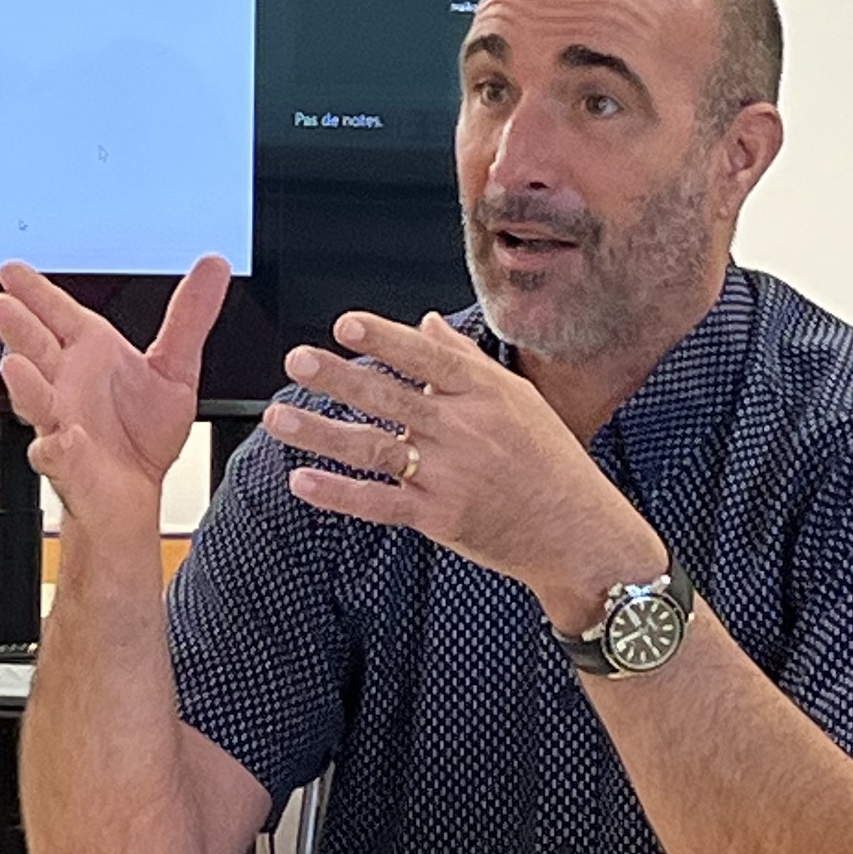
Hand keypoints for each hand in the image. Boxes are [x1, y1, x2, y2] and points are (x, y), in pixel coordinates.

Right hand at [0, 258, 226, 524]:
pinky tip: (63, 439)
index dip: (36, 292)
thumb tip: (213, 266)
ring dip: (25, 384)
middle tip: (2, 303)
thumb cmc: (142, 432)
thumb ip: (190, 315)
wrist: (136, 494)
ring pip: (36, 399)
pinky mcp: (69, 464)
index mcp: (89, 353)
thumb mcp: (175, 365)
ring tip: (15, 365)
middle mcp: (67, 383)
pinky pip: (59, 454)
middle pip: (37, 349)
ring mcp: (62, 422)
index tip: (13, 271)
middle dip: (19, 328)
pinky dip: (58, 447)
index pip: (58, 314)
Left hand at [259, 313, 665, 627]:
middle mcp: (463, 430)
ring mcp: (448, 475)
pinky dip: (338, 493)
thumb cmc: (549, 459)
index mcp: (484, 394)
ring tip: (278, 418)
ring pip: (373, 448)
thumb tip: (425, 322)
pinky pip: (378, 503)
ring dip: (321, 433)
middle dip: (338, 378)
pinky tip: (303, 480)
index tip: (345, 324)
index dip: (383, 339)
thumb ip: (464, 360)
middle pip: (389, 398)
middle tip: (296, 361)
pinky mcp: (437, 516)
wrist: (574, 531)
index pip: (426, 359)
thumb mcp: (517, 398)